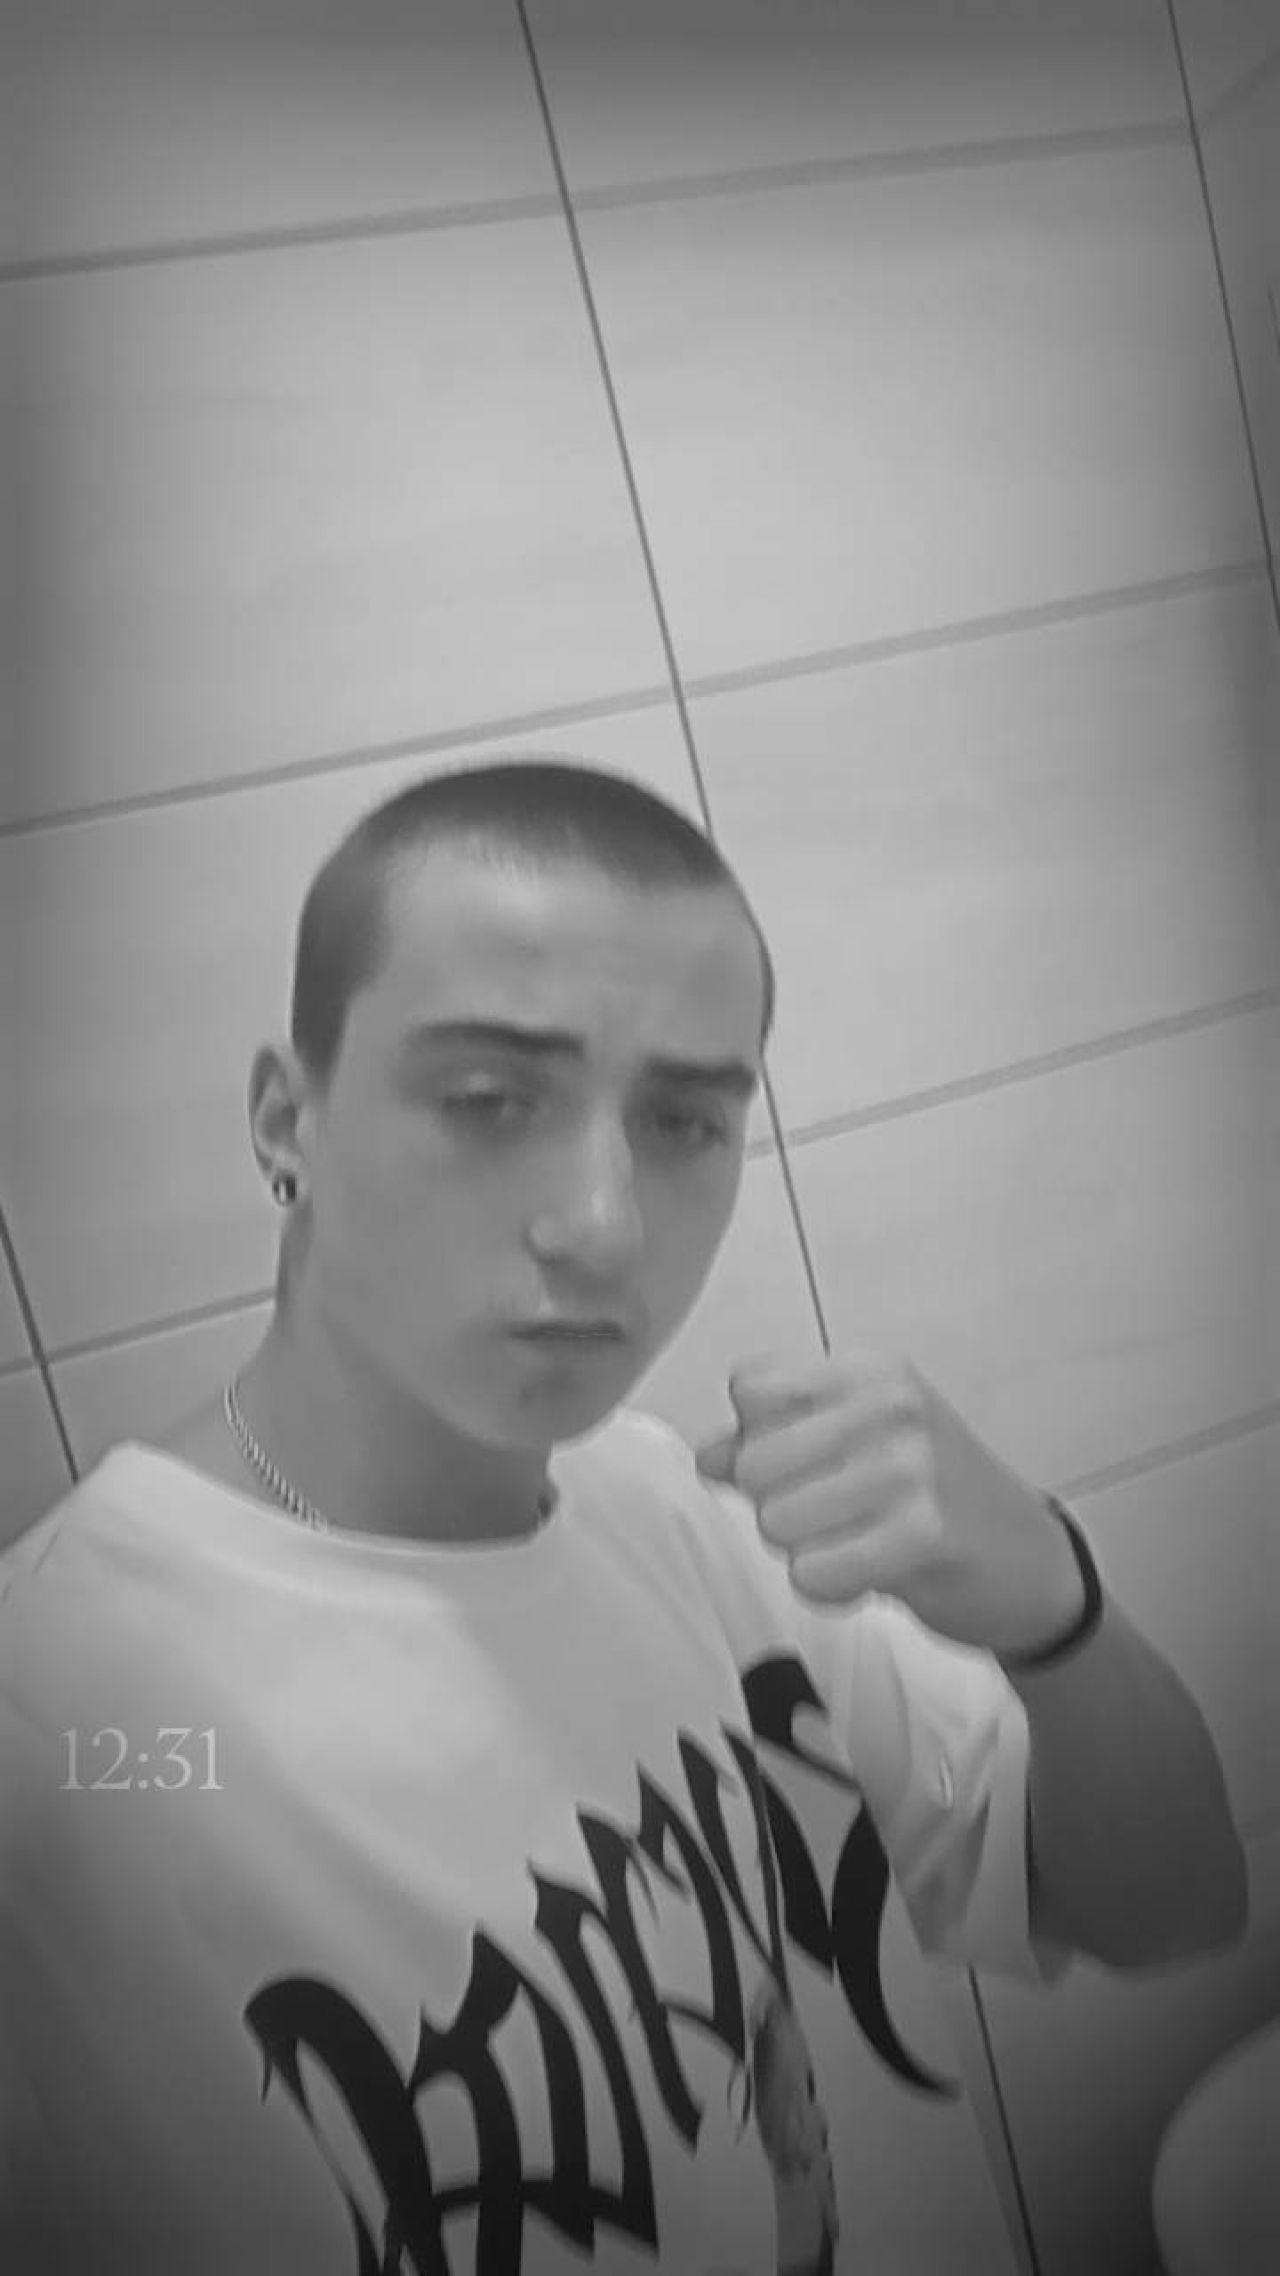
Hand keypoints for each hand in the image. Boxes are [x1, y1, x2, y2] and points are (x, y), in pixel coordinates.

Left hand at [694, 1350, 1084, 1659]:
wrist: (1031, 1561)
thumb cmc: (936, 1496)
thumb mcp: (859, 1444)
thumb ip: (775, 1441)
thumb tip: (707, 1456)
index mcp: (870, 1371)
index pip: (751, 1388)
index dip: (758, 1437)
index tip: (806, 1461)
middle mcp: (891, 1404)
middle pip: (754, 1463)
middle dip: (778, 1505)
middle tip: (835, 1515)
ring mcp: (910, 1467)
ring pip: (776, 1523)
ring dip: (805, 1552)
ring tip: (859, 1543)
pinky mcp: (922, 1535)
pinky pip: (812, 1574)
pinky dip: (829, 1589)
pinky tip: (871, 1575)